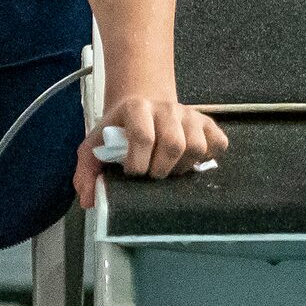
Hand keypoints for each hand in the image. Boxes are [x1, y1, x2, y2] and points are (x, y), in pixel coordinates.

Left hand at [74, 95, 227, 202]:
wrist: (141, 104)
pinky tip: (189, 161)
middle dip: (161, 169)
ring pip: (197, 147)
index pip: (144, 137)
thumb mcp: (94, 146)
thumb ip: (86, 172)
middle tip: (152, 174)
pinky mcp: (207, 122)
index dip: (138, 164)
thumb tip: (89, 201)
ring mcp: (189, 114)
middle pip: (174, 145)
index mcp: (137, 108)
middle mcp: (167, 108)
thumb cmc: (118, 130)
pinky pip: (219, 143)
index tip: (132, 172)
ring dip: (182, 167)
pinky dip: (208, 157)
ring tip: (169, 168)